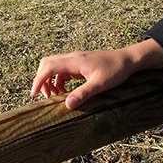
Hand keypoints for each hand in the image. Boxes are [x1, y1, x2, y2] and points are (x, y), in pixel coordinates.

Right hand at [30, 40, 162, 109]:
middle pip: (47, 63)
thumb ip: (83, 93)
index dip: (38, 80)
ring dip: (51, 80)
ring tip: (56, 96)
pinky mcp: (81, 63)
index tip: (34, 94)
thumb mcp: (100, 84)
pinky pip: (63, 69)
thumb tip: (66, 105)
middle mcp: (73, 57)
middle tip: (46, 96)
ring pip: (54, 66)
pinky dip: (60, 80)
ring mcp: (77, 59)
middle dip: (42, 79)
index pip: (48, 67)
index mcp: (75, 61)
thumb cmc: (116, 70)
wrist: (129, 59)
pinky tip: (66, 91)